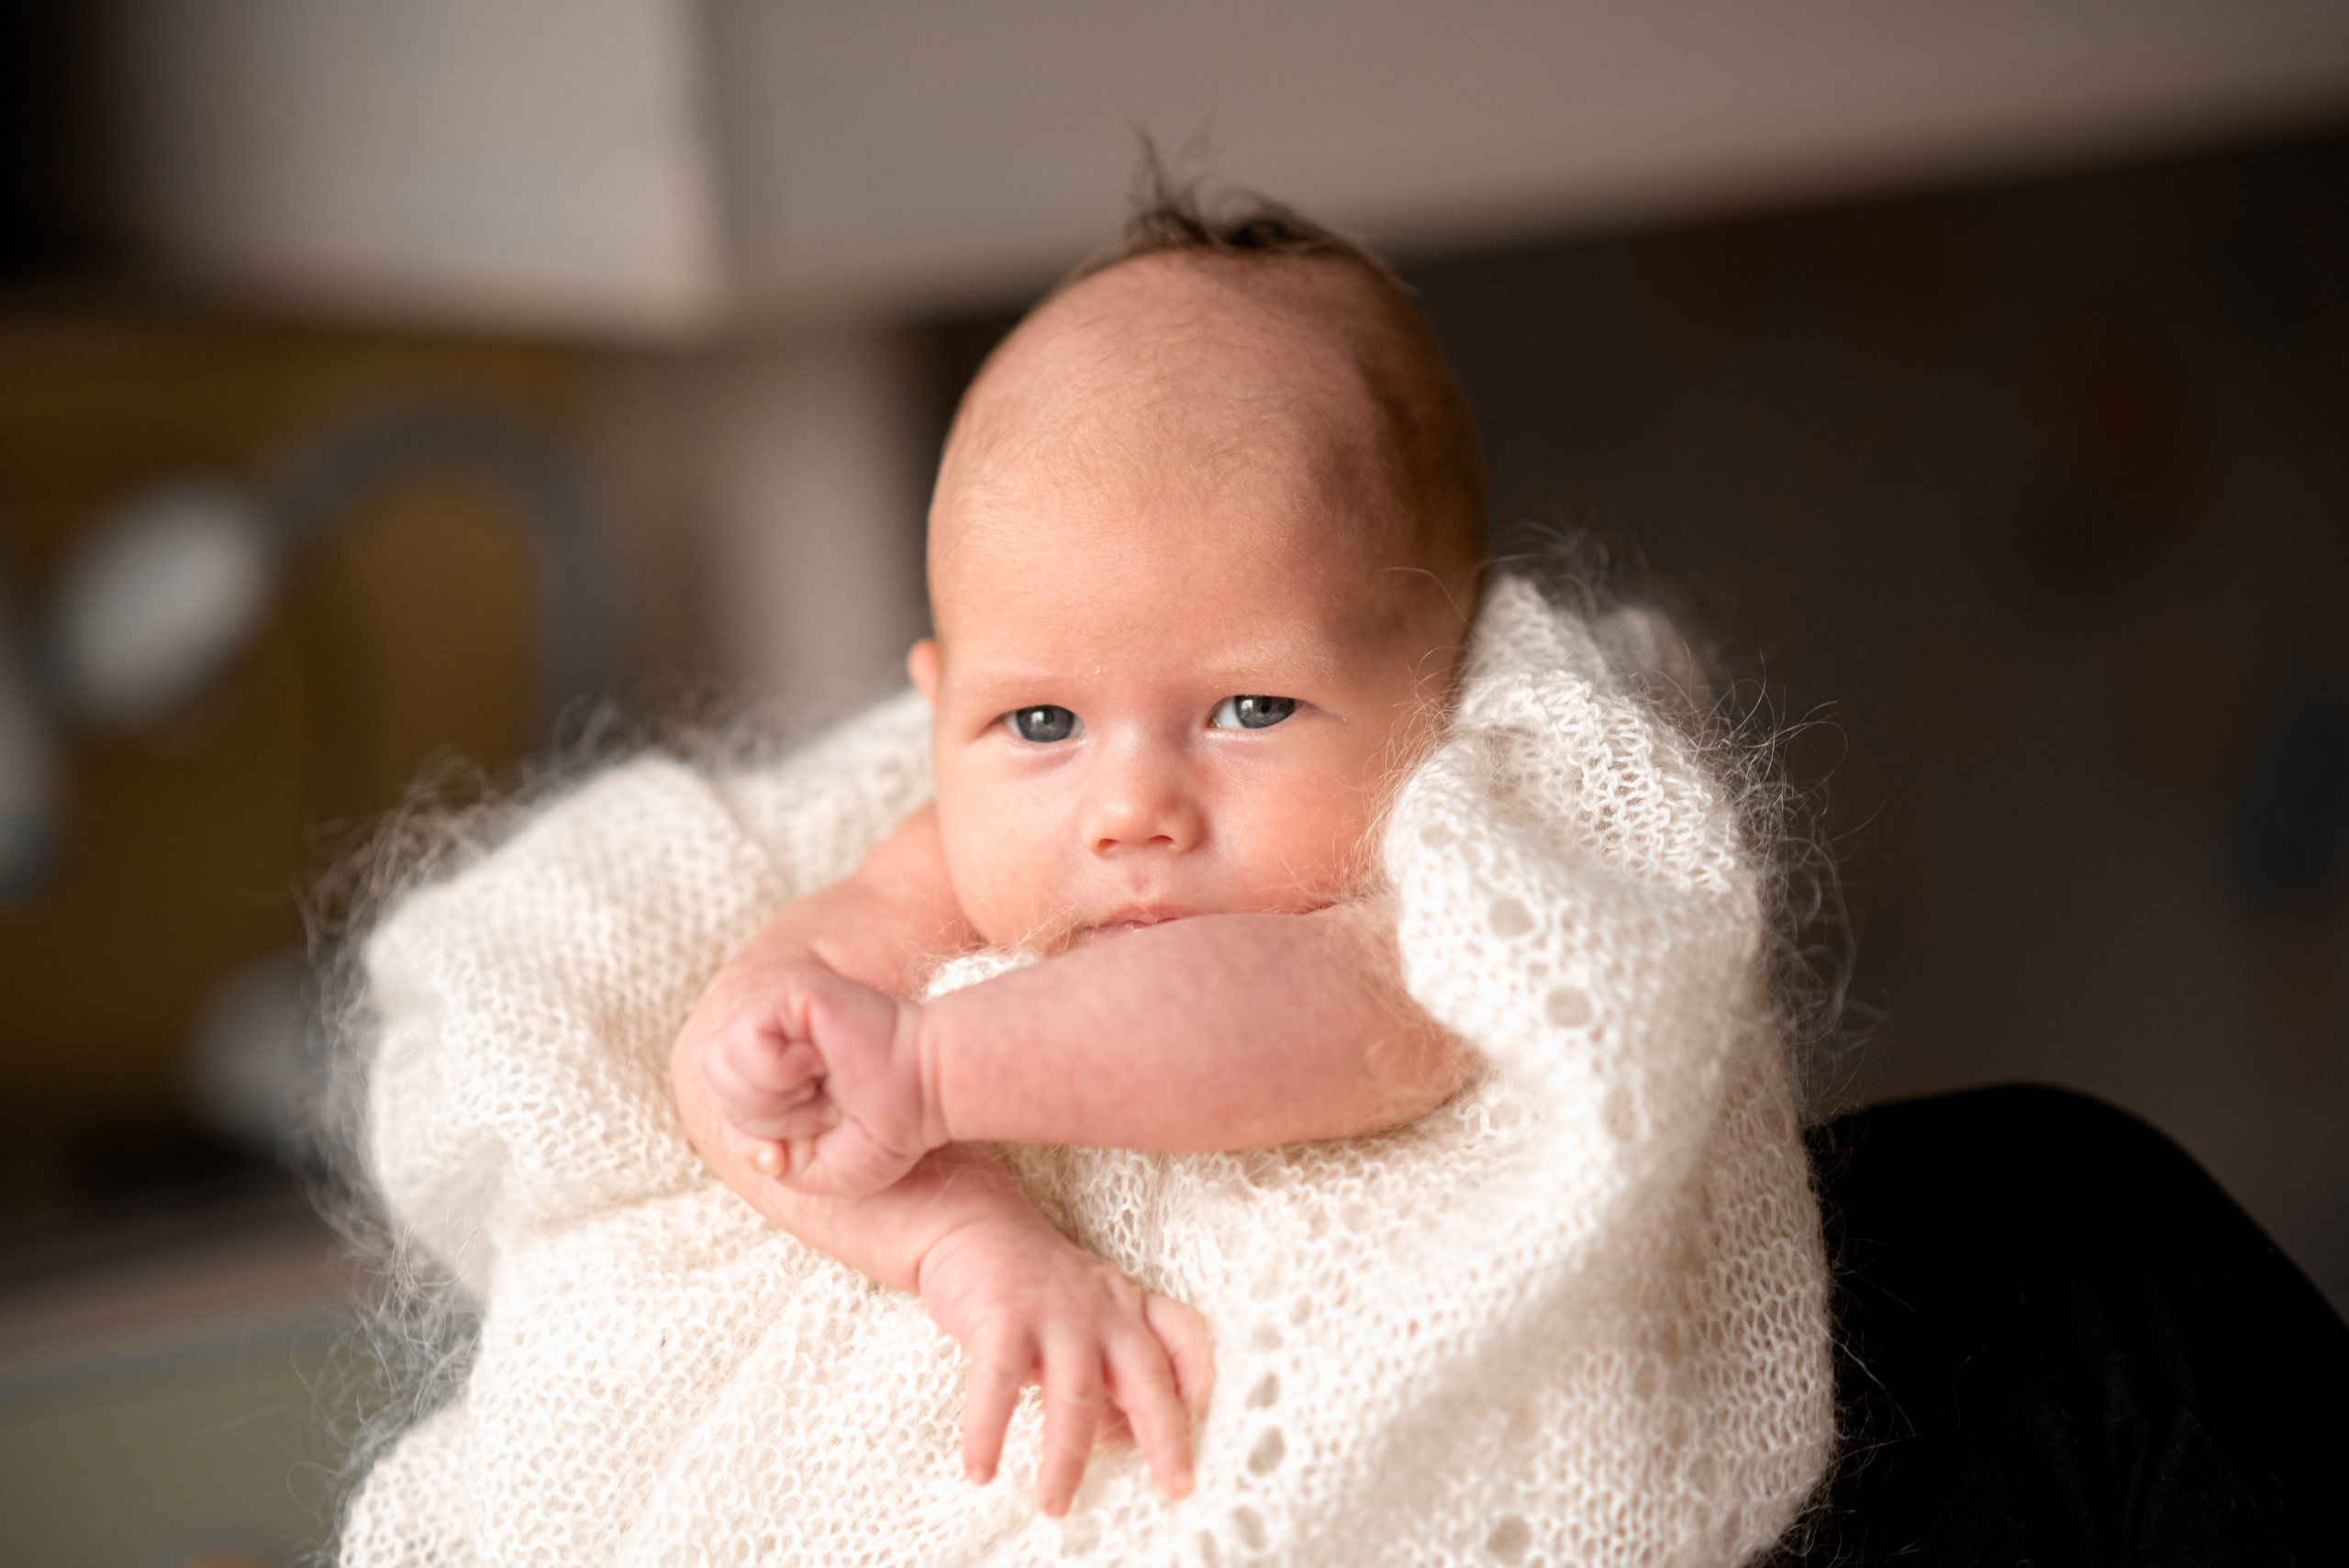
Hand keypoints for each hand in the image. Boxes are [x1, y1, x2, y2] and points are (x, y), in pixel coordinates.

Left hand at [701, 966, 940, 1195]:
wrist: (927, 1094)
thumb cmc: (886, 1128)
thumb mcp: (813, 1167)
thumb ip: (765, 1156)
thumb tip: (750, 1141)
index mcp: (773, 1066)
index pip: (723, 1099)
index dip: (748, 1137)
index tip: (787, 1153)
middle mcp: (773, 1034)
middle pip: (716, 1080)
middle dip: (763, 1115)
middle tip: (819, 1109)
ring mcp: (781, 1011)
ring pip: (721, 1061)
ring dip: (771, 1095)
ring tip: (819, 1085)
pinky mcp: (792, 995)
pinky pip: (746, 1040)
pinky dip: (778, 1070)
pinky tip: (818, 1062)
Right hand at [918, 1212, 1214, 1516]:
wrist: (971, 1221)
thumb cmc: (1033, 1283)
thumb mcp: (1088, 1314)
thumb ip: (1111, 1366)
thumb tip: (1125, 1438)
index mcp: (1128, 1308)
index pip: (1183, 1336)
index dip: (1200, 1379)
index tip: (1204, 1422)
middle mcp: (1103, 1309)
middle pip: (1148, 1376)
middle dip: (1166, 1436)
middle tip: (1176, 1485)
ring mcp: (1055, 1311)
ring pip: (1076, 1393)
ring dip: (1066, 1458)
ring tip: (1055, 1505)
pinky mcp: (1002, 1314)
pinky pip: (1000, 1382)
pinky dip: (989, 1430)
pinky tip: (981, 1469)